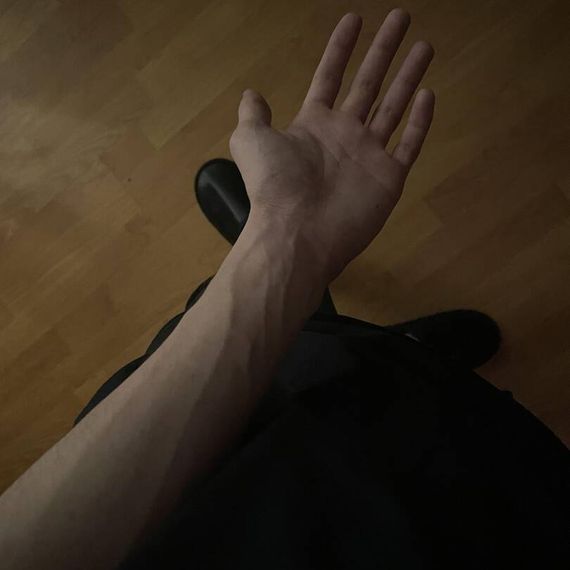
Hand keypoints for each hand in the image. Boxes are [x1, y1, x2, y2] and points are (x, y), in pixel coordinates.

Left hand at [230, 9, 434, 280]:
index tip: (354, 19)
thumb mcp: (251, 142)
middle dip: (384, 51)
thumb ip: (253, 116)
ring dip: (408, 76)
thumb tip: (252, 94)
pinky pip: (408, 144)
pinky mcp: (389, 178)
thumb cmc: (274, 185)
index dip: (341, 48)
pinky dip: (419, 121)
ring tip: (424, 45)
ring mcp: (368, 156)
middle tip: (400, 17)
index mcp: (314, 124)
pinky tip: (428, 94)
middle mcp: (344, 136)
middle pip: (368, 84)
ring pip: (394, 107)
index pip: (330, 77)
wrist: (298, 232)